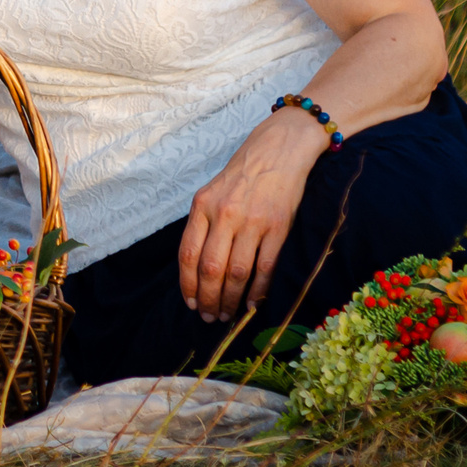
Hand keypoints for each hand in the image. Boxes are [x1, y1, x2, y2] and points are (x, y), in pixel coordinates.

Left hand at [177, 111, 331, 322]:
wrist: (279, 150)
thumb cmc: (242, 174)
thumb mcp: (212, 193)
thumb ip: (204, 224)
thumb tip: (198, 268)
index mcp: (202, 206)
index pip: (188, 254)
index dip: (187, 284)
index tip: (189, 303)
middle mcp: (224, 214)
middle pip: (211, 268)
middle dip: (208, 298)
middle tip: (209, 317)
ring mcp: (252, 221)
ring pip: (237, 272)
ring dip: (231, 299)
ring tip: (227, 315)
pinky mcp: (278, 227)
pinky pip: (265, 266)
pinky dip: (258, 290)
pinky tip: (253, 304)